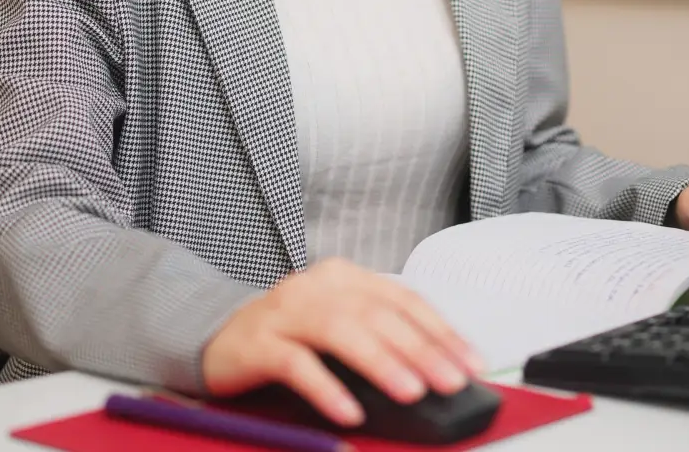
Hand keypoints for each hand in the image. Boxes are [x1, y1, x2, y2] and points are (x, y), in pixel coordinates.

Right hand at [201, 258, 484, 426]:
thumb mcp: (337, 327)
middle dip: (422, 349)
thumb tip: (435, 373)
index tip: (472, 361)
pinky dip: (328, 388)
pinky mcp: (257, 342)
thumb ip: (378, 338)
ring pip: (342, 331)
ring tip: (413, 392)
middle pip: (378, 313)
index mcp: (345, 276)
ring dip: (382, 363)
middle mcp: (317, 286)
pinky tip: (350, 411)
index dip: (442, 330)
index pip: (404, 299)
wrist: (216, 336)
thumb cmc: (289, 336)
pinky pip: (297, 364)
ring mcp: (285, 311)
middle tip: (452, 380)